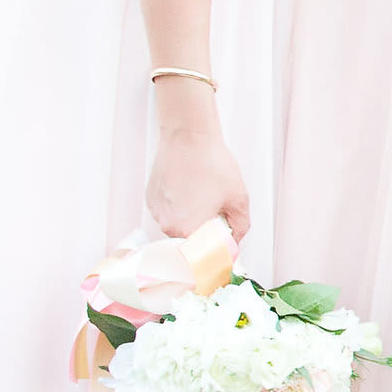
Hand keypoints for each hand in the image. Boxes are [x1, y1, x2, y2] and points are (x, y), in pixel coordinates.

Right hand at [147, 109, 249, 240]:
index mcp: (186, 230)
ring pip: (178, 225)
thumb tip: (234, 242)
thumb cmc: (213, 165)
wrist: (188, 138)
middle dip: (205, 231)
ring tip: (204, 194)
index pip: (202, 253)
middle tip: (218, 211)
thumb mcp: (238, 198)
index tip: (223, 240)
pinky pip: (168, 211)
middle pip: (189, 240)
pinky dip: (180, 206)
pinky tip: (190, 188)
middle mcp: (166, 225)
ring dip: (192, 217)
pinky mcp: (151, 199)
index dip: (216, 247)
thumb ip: (240, 227)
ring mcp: (156, 212)